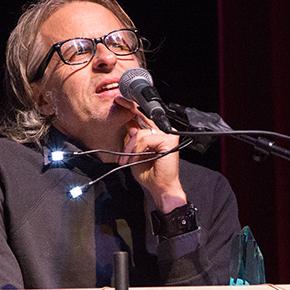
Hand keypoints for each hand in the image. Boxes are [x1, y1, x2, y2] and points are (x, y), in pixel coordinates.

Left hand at [115, 96, 187, 212]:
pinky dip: (137, 149)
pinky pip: (146, 139)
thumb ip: (134, 141)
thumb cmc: (150, 175)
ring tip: (127, 160)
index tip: (120, 101)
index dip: (132, 109)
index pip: (144, 118)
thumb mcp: (136, 155)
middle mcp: (165, 132)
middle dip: (128, 128)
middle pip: (141, 123)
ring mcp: (168, 135)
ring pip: (141, 133)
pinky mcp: (169, 139)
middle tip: (121, 131)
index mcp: (158, 135)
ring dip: (130, 147)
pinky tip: (135, 159)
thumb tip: (131, 127)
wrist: (160, 188)